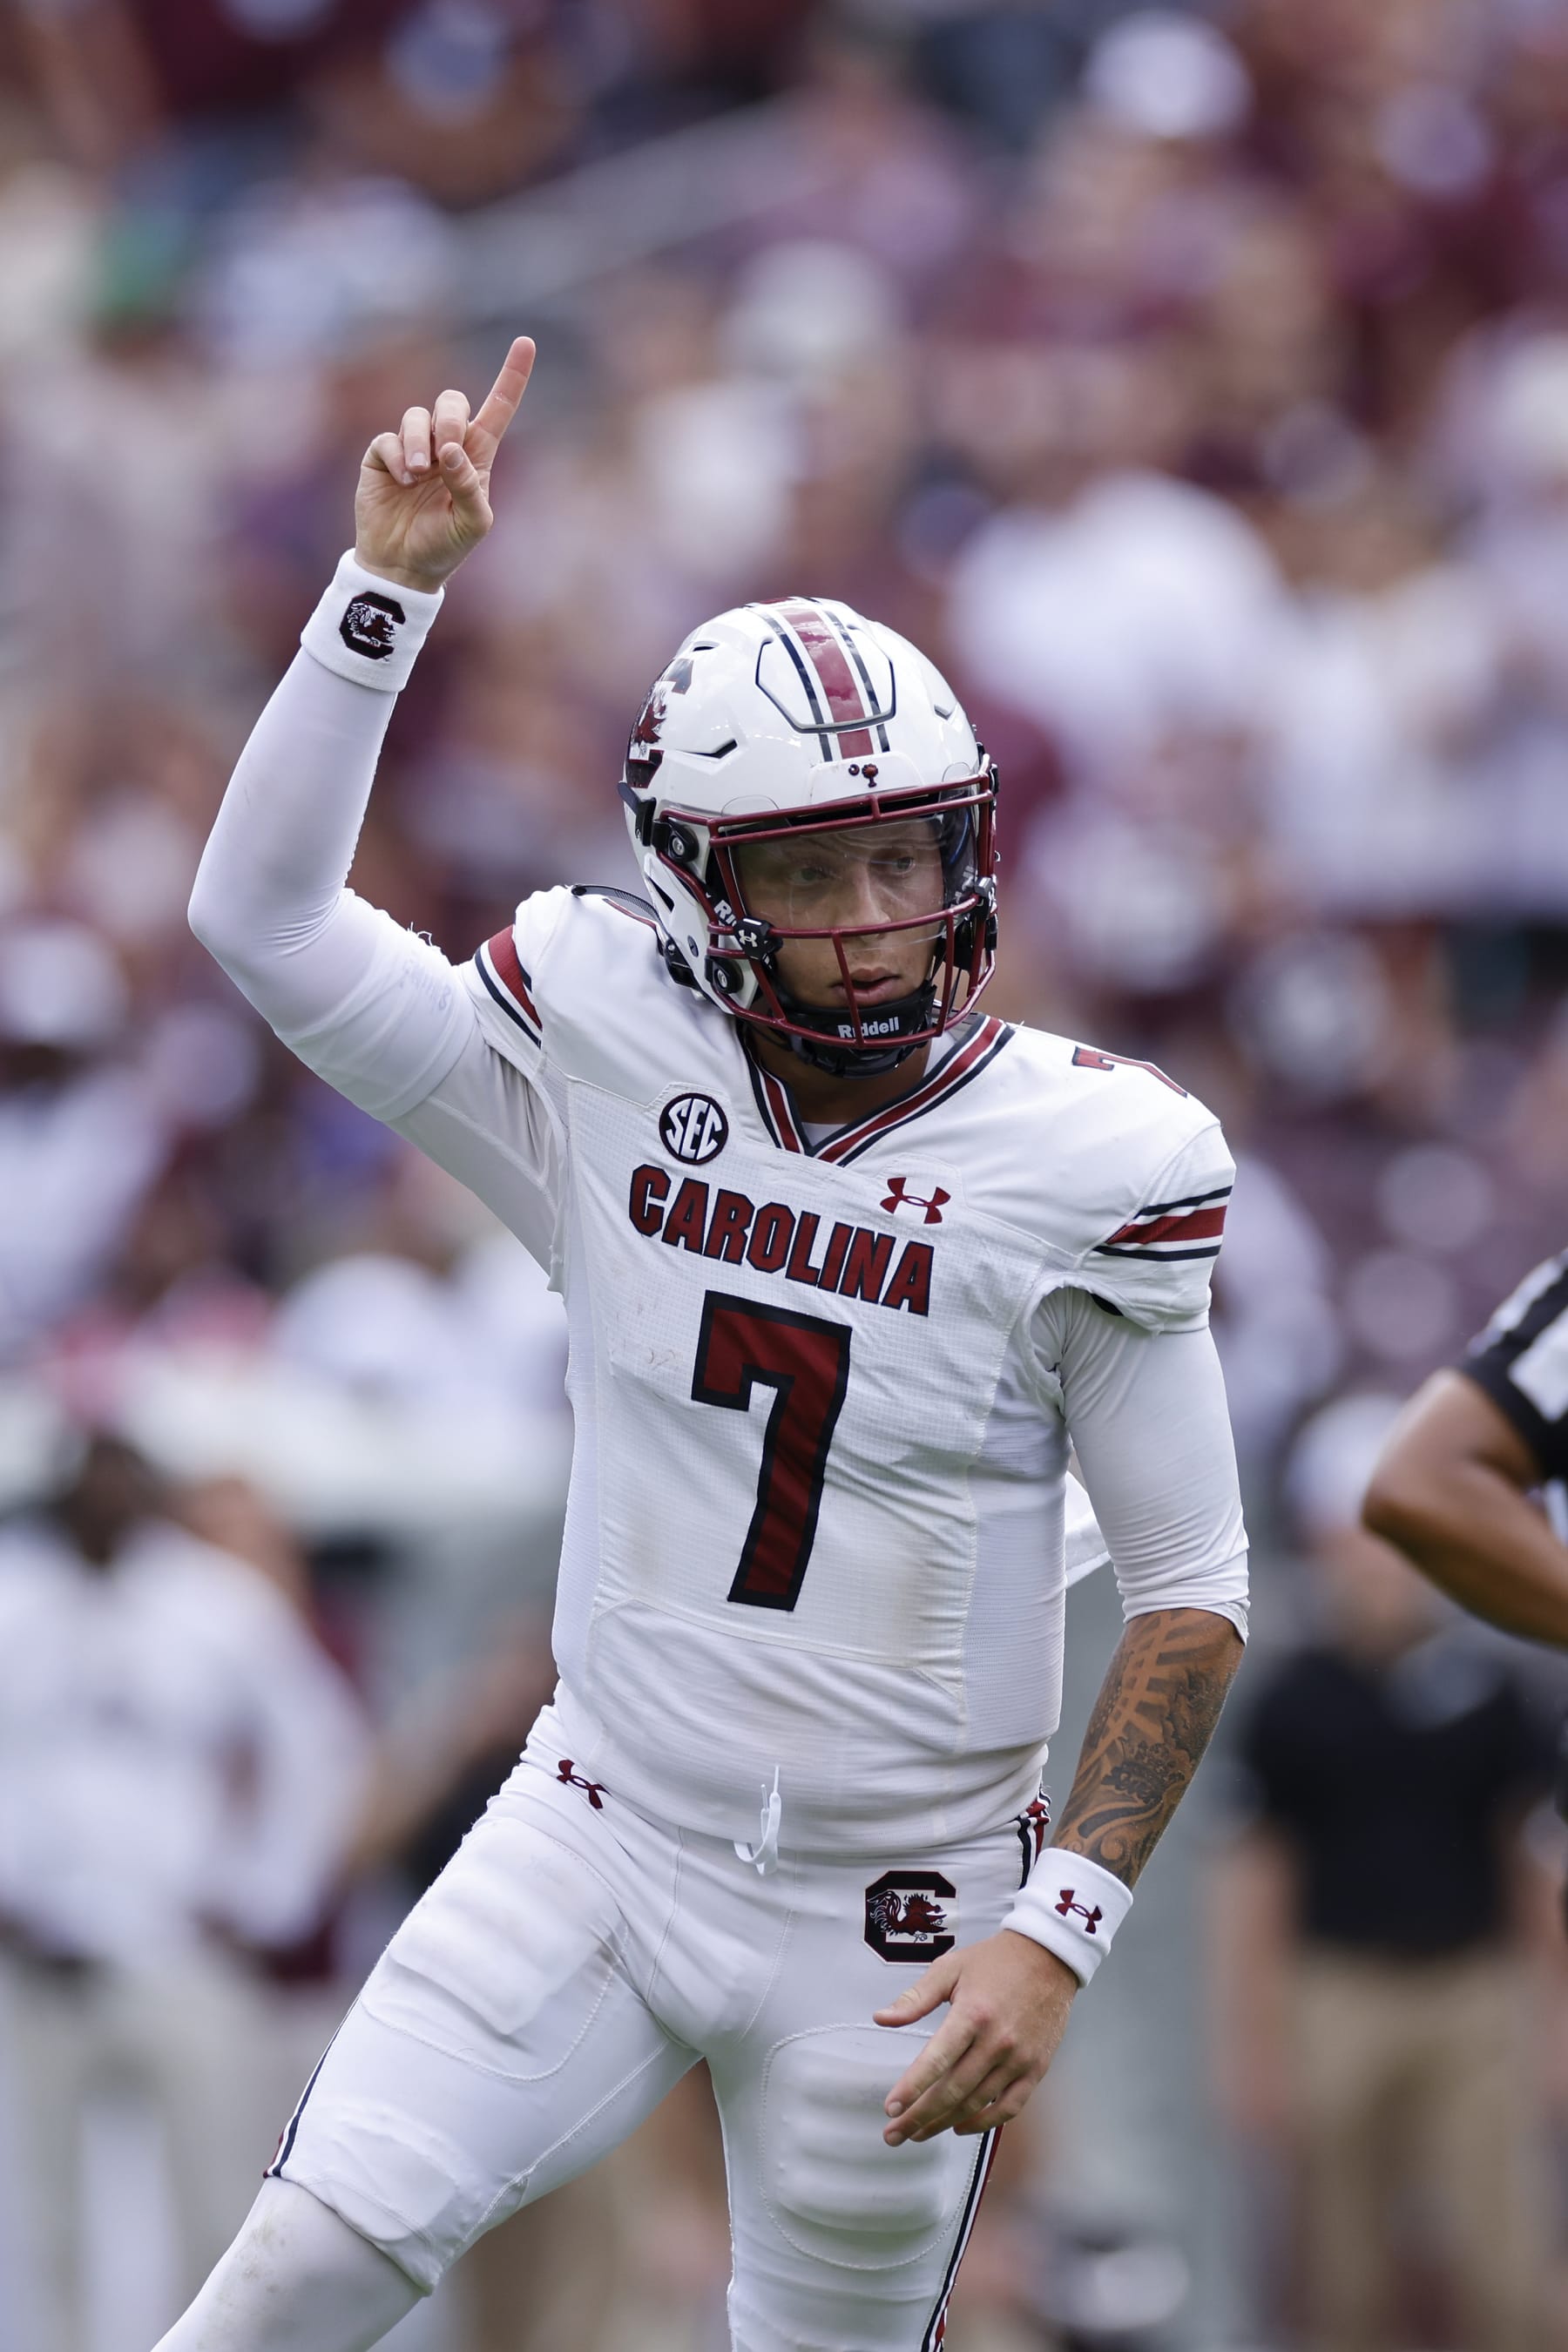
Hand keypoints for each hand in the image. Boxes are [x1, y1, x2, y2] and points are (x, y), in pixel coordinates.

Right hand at [355, 334, 535, 594]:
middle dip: (449, 418)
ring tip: (419, 474)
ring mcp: (413, 449)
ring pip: (417, 416)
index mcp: (476, 458)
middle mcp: (445, 446)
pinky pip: (389, 438)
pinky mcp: (383, 456)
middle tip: (446, 451)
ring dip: (420, 441)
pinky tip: (403, 481)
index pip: (498, 409)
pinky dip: (399, 456)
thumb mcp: (471, 524)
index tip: (526, 342)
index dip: (512, 377)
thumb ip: (468, 487)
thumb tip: (451, 450)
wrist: (402, 566)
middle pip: (452, 403)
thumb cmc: (444, 547)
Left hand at [874, 1930, 1075, 2143]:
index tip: (891, 2108)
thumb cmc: (997, 1962)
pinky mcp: (1035, 2069)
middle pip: (953, 2090)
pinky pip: (1009, 2107)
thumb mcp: (950, 1968)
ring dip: (944, 2123)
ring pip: (976, 2103)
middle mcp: (996, 2041)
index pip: (936, 2060)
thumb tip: (882, 2018)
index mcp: (973, 2014)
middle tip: (894, 2133)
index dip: (911, 2088)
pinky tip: (960, 2127)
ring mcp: (1018, 2059)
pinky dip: (983, 2124)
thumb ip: (916, 1997)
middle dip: (919, 2116)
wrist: (1048, 1958)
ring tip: (918, 2133)